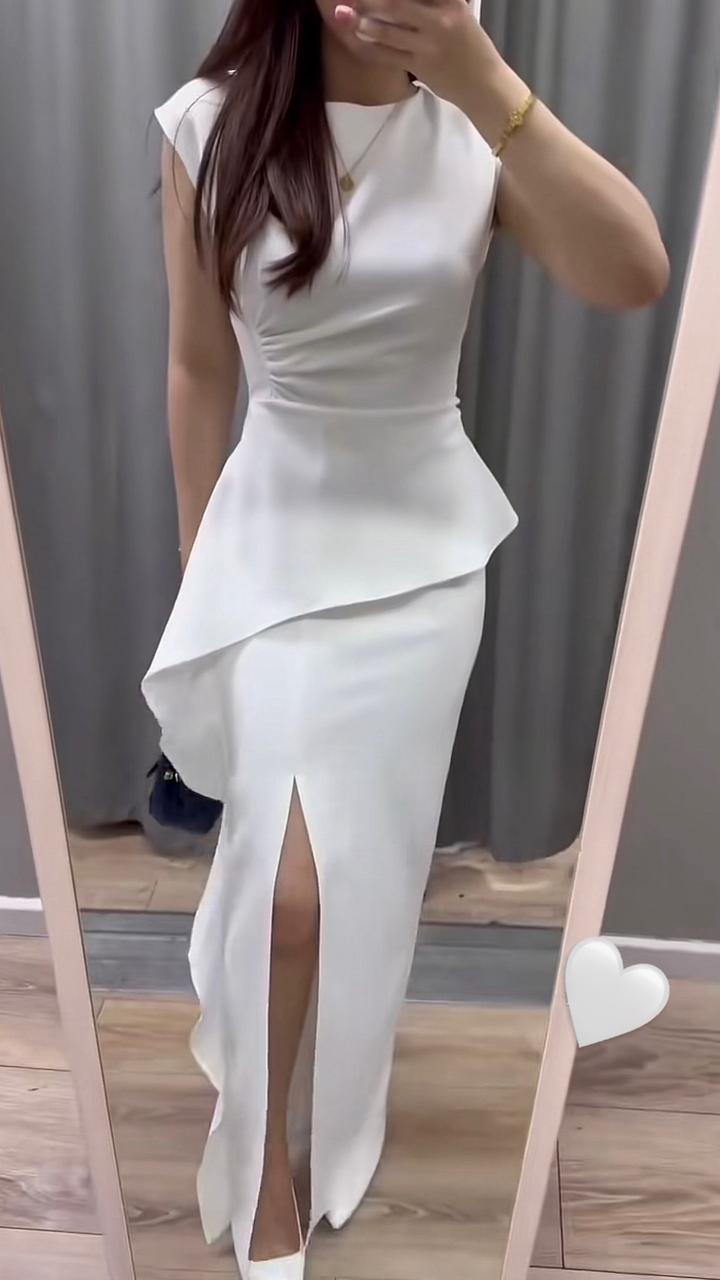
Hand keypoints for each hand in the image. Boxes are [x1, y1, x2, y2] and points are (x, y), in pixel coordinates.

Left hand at [333, 0, 500, 107]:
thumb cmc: (471, 48)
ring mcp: (429, 44)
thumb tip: (402, 4)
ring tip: (342, 14)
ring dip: (362, 22)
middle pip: (397, 3)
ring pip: (389, 29)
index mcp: (451, 1)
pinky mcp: (421, 66)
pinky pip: (388, 56)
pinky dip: (370, 48)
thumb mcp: (459, 15)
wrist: (485, 85)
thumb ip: (436, 3)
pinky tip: (356, 40)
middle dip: (370, 0)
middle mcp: (440, 18)